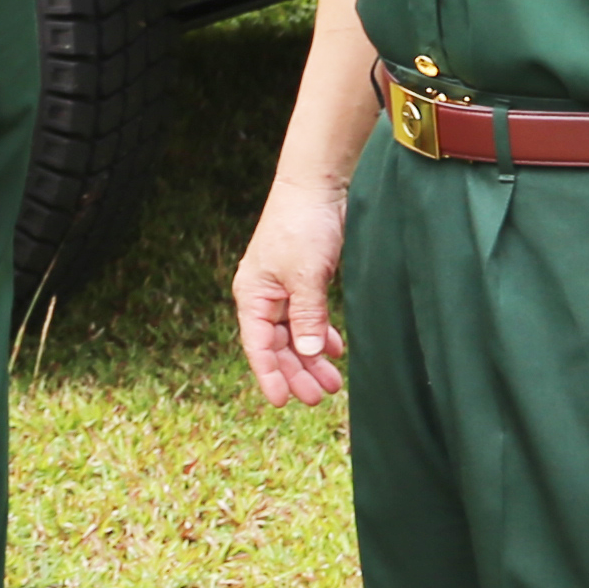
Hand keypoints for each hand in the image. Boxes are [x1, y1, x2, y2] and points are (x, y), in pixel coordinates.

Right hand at [233, 176, 349, 403]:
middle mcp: (264, 295)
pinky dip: (321, 335)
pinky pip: (309, 319)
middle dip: (297, 372)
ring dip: (311, 358)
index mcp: (253, 295)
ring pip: (295, 335)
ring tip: (332, 382)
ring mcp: (284, 289)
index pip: (258, 346)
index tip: (283, 403)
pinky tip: (335, 350)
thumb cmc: (302, 225)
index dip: (269, 376)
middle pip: (277, 345)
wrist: (317, 185)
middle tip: (319, 397)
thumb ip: (307, 317)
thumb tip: (306, 355)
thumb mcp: (306, 276)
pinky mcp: (304, 281)